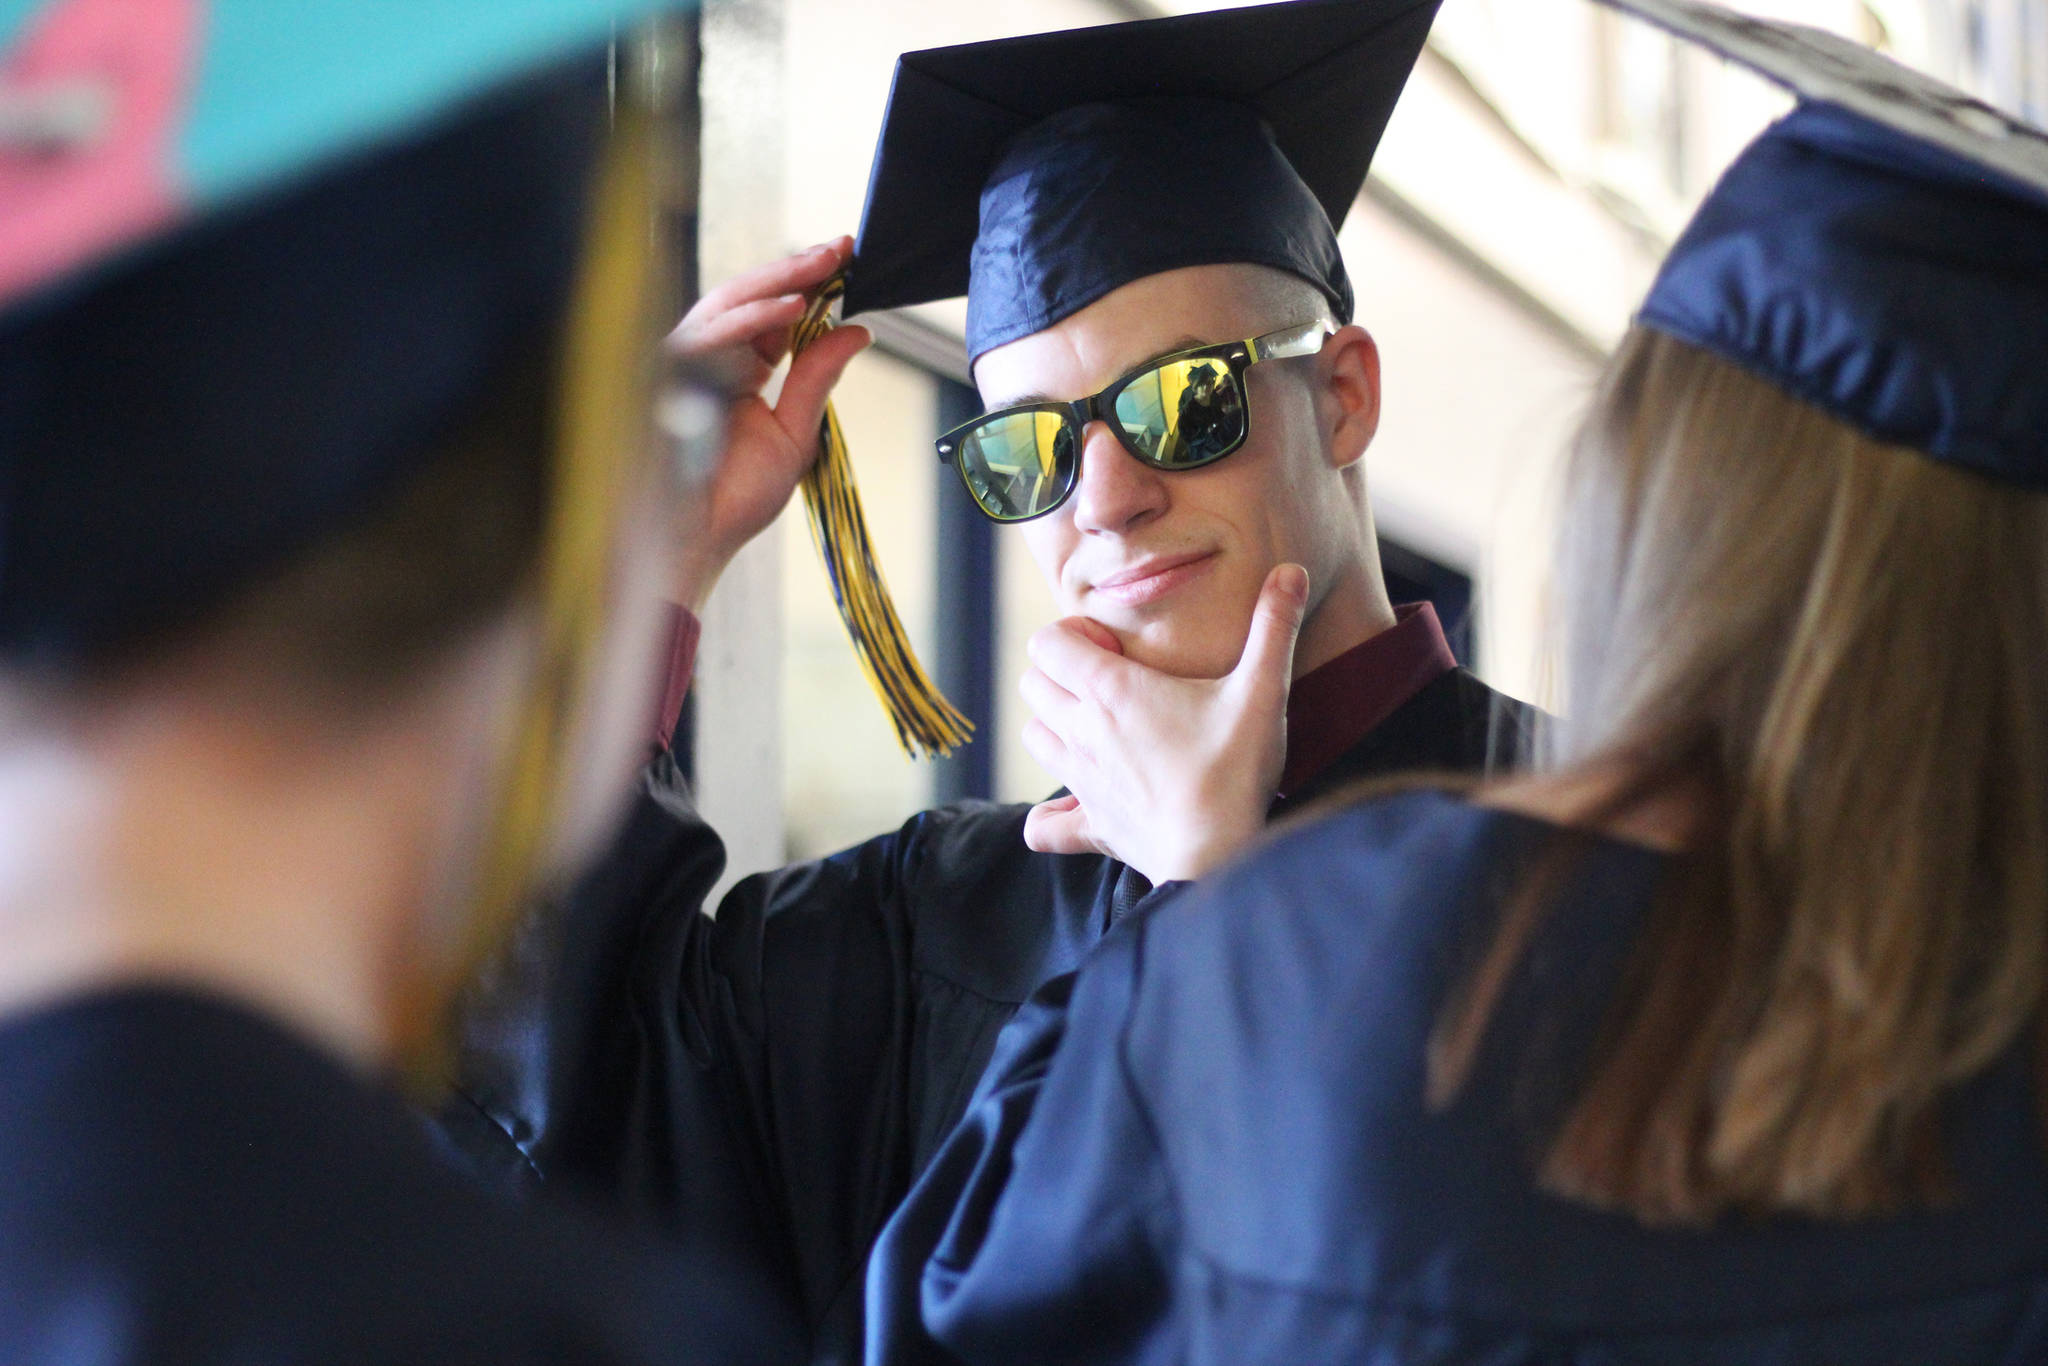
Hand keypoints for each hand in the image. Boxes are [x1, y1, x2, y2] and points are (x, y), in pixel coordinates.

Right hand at [667, 236, 871, 609]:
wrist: (696, 540)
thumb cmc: (732, 499)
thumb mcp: (793, 433)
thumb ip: (818, 378)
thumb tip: (858, 331)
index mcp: (736, 370)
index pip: (772, 314)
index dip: (808, 284)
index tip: (847, 260)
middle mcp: (706, 359)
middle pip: (749, 297)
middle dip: (798, 269)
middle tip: (842, 248)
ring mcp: (682, 363)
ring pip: (727, 304)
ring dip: (779, 281)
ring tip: (825, 266)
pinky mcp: (665, 374)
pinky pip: (710, 335)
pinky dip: (752, 319)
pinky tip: (793, 307)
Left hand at [1019, 564, 1309, 882]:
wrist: (1220, 854)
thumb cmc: (1236, 770)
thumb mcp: (1262, 691)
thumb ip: (1273, 627)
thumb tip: (1290, 571)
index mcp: (1111, 691)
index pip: (1048, 642)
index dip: (1074, 634)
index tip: (1116, 646)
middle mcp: (1082, 731)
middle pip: (1033, 683)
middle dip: (1062, 672)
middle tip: (1113, 681)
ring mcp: (1081, 781)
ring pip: (1034, 736)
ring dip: (1056, 724)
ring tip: (1102, 728)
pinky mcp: (1091, 826)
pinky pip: (1044, 827)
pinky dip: (1051, 817)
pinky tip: (1083, 804)